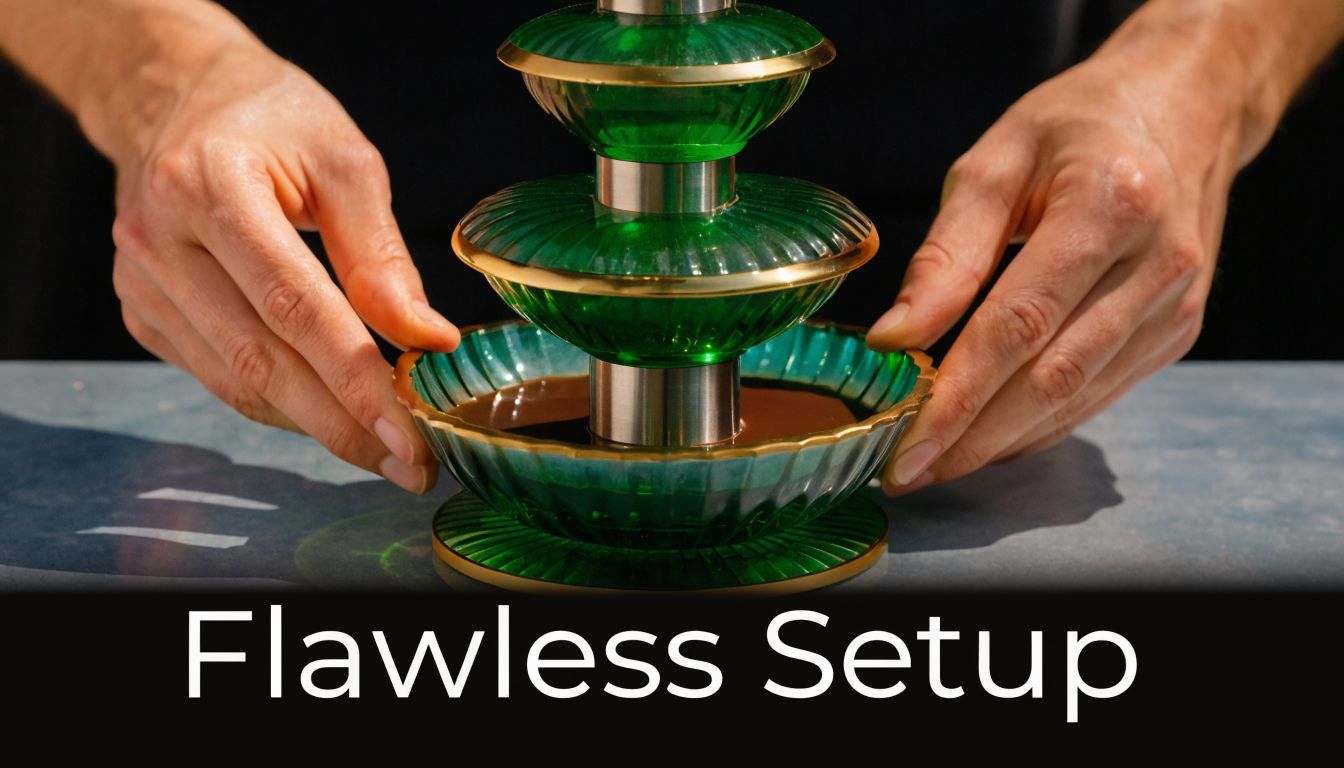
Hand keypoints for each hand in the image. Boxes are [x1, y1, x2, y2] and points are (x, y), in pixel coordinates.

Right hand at [106, 37, 458, 491]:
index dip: (355, 378)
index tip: (411, 432)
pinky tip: (335, 416)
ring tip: (388, 451)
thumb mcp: (343, 159)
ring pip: (239, 383)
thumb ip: (380, 254)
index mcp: (208, 186)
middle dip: (344, 425)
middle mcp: (159, 241)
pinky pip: (223, 379)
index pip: (293, 305)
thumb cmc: (273, 121)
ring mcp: (141, 285)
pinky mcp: (144, 314)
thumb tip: (427, 340)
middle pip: (261, 360)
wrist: (173, 99)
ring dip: (318, 427)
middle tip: (413, 465)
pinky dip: (284, 406)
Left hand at [866, 6, 1254, 494]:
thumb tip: (892, 339)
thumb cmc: (1074, 128)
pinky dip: (1035, 425)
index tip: (904, 446)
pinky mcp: (1176, 332)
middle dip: (971, 437)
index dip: (958, 396)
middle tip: (905, 473)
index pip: (1020, 324)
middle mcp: (1158, 263)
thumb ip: (946, 254)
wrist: (1183, 110)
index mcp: (1111, 204)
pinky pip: (1095, 396)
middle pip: (1050, 377)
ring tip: (932, 462)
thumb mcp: (994, 162)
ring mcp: (1176, 306)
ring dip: (999, 442)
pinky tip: (986, 438)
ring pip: (1075, 399)